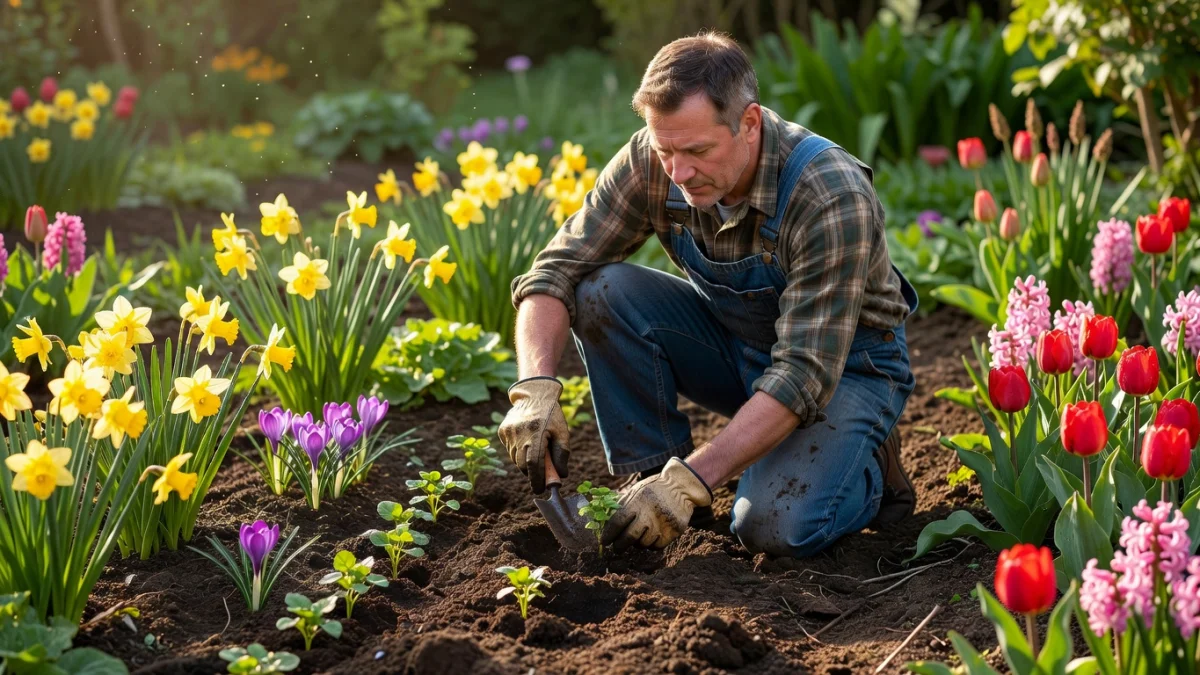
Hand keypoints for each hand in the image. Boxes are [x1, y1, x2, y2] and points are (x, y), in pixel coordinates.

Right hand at [498, 376, 568, 492]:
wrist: (535, 395)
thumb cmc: (552, 416)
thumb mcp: (562, 432)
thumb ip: (562, 454)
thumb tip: (561, 475)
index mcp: (537, 433)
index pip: (533, 463)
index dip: (536, 479)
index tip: (539, 490)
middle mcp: (520, 433)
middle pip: (522, 464)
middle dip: (531, 473)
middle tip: (540, 475)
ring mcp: (509, 432)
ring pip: (515, 458)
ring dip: (524, 462)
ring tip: (534, 452)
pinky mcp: (502, 431)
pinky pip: (510, 449)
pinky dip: (518, 452)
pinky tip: (525, 442)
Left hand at [603, 458, 712, 549]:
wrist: (681, 487)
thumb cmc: (653, 489)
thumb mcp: (636, 490)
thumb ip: (621, 505)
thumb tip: (603, 520)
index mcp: (638, 501)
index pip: (618, 521)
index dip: (609, 534)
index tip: (604, 541)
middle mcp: (650, 513)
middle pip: (629, 537)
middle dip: (619, 545)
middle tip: (616, 548)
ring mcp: (663, 523)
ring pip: (643, 544)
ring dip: (638, 543)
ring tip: (639, 535)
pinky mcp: (674, 531)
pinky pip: (657, 546)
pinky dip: (652, 544)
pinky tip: (652, 536)